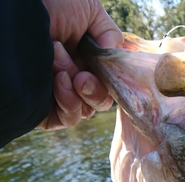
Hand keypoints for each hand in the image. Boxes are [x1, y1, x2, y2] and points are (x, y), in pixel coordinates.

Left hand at [39, 0, 122, 129]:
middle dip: (95, 89)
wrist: (19, 13)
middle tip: (82, 76)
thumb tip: (115, 60)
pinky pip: (69, 118)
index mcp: (83, 58)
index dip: (110, 81)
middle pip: (99, 101)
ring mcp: (57, 95)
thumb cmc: (51, 5)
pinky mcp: (45, 110)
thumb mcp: (89, 10)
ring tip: (59, 63)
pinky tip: (58, 79)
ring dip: (78, 89)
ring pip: (86, 111)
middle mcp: (71, 78)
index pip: (107, 83)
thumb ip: (110, 35)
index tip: (105, 70)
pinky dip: (69, 101)